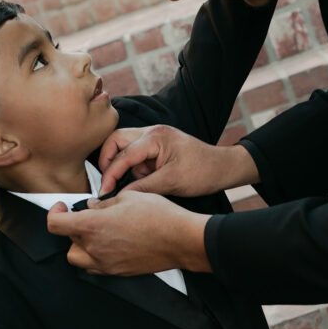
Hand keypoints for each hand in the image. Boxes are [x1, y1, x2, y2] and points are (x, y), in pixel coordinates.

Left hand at [47, 192, 211, 273]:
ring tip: (95, 233)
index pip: (55, 225)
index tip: (62, 208)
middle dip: (71, 227)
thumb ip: (103, 202)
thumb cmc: (160, 217)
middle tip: (85, 216)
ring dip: (80, 245)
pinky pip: (95, 267)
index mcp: (93, 226)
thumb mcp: (128, 197)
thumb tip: (92, 206)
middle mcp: (96, 248)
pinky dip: (95, 256)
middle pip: (66, 241)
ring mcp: (106, 264)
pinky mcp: (118, 271)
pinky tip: (109, 244)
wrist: (181, 240)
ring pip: (77, 258)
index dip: (54, 213)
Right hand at [98, 124, 258, 196]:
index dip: (110, 174)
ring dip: (123, 166)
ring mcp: (154, 137)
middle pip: (116, 140)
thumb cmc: (203, 172)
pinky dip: (134, 168)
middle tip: (108, 183)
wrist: (223, 169)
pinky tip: (142, 181)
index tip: (104, 191)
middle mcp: (152, 132)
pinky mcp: (157, 146)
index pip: (122, 154)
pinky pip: (136, 155)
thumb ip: (143, 188)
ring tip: (133, 185)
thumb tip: (119, 196)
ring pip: (124, 147)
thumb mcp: (171, 183)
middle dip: (109, 162)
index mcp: (155, 137)